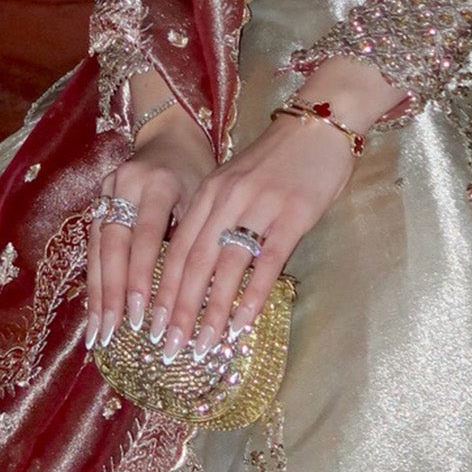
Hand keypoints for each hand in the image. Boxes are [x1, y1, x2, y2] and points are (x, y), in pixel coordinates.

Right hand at [85, 101, 212, 349]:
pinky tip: (95, 311)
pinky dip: (95, 280)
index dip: (142, 279)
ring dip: (97, 294)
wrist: (170, 134)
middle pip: (112, 246)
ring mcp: (105, 192)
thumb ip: (196, 236)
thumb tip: (202, 298)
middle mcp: (125, 186)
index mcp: (158, 183)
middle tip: (112, 333)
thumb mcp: (204, 194)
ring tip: (98, 333)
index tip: (143, 317)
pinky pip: (92, 247)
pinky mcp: (97, 201)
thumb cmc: (198, 170)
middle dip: (112, 294)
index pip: (145, 237)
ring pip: (96, 249)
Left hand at [145, 56, 402, 362]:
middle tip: (169, 348)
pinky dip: (252, 295)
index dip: (163, 290)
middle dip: (179, 310)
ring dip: (212, 312)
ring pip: (225, 267)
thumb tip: (202, 266)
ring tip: (203, 346)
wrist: (318, 123)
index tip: (153, 325)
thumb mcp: (236, 181)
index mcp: (208, 192)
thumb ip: (217, 215)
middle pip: (193, 263)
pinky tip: (243, 323)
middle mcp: (225, 200)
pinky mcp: (292, 215)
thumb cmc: (278, 157)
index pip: (177, 249)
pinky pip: (266, 262)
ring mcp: (258, 207)